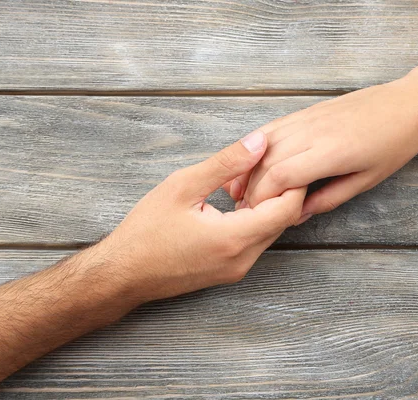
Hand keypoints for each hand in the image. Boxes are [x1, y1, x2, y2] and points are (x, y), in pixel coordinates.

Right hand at [98, 130, 305, 301]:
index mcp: (233, 238)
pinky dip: (256, 219)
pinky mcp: (231, 271)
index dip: (294, 181)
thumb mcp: (182, 187)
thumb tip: (260, 142)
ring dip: (268, 205)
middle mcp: (242, 259)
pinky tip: (239, 201)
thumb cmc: (145, 232)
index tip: (287, 158)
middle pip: (284, 220)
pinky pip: (256, 242)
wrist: (123, 274)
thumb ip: (226, 164)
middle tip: (270, 162)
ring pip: (271, 231)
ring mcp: (237, 269)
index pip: (287, 208)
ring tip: (252, 178)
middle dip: (283, 190)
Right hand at [224, 77, 417, 223]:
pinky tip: (250, 161)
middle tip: (245, 208)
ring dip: (248, 167)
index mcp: (331, 152)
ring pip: (264, 143)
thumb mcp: (367, 180)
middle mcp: (314, 131)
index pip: (281, 175)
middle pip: (267, 161)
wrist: (408, 103)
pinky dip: (256, 146)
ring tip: (239, 188)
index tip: (257, 214)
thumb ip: (330, 198)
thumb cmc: (394, 144)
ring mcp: (308, 117)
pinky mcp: (307, 110)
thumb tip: (299, 213)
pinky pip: (273, 128)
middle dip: (251, 187)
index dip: (263, 197)